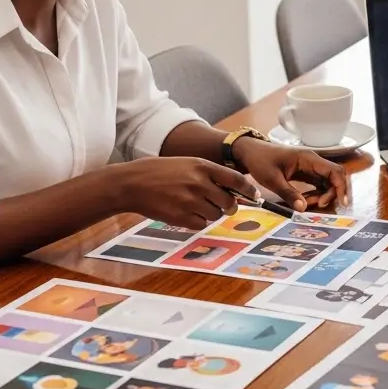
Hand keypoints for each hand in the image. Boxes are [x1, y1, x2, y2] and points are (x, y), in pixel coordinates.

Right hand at [114, 157, 255, 227]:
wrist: (132, 183)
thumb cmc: (162, 172)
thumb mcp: (188, 163)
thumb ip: (211, 174)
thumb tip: (235, 189)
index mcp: (203, 167)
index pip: (236, 180)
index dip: (249, 190)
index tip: (255, 196)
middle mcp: (199, 183)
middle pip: (229, 202)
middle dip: (230, 206)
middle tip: (225, 206)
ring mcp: (190, 201)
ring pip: (216, 215)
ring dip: (212, 213)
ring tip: (196, 205)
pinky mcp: (181, 217)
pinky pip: (201, 225)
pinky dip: (198, 222)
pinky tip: (186, 213)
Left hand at [234, 138, 349, 211]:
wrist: (250, 152)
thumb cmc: (260, 161)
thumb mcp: (272, 179)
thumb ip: (288, 193)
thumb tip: (303, 208)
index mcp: (309, 158)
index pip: (335, 171)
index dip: (341, 187)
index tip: (339, 203)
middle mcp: (313, 161)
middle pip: (335, 177)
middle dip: (333, 193)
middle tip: (318, 205)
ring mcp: (311, 167)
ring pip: (328, 182)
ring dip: (323, 195)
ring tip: (308, 204)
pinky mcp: (306, 173)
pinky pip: (319, 184)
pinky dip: (317, 194)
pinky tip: (306, 201)